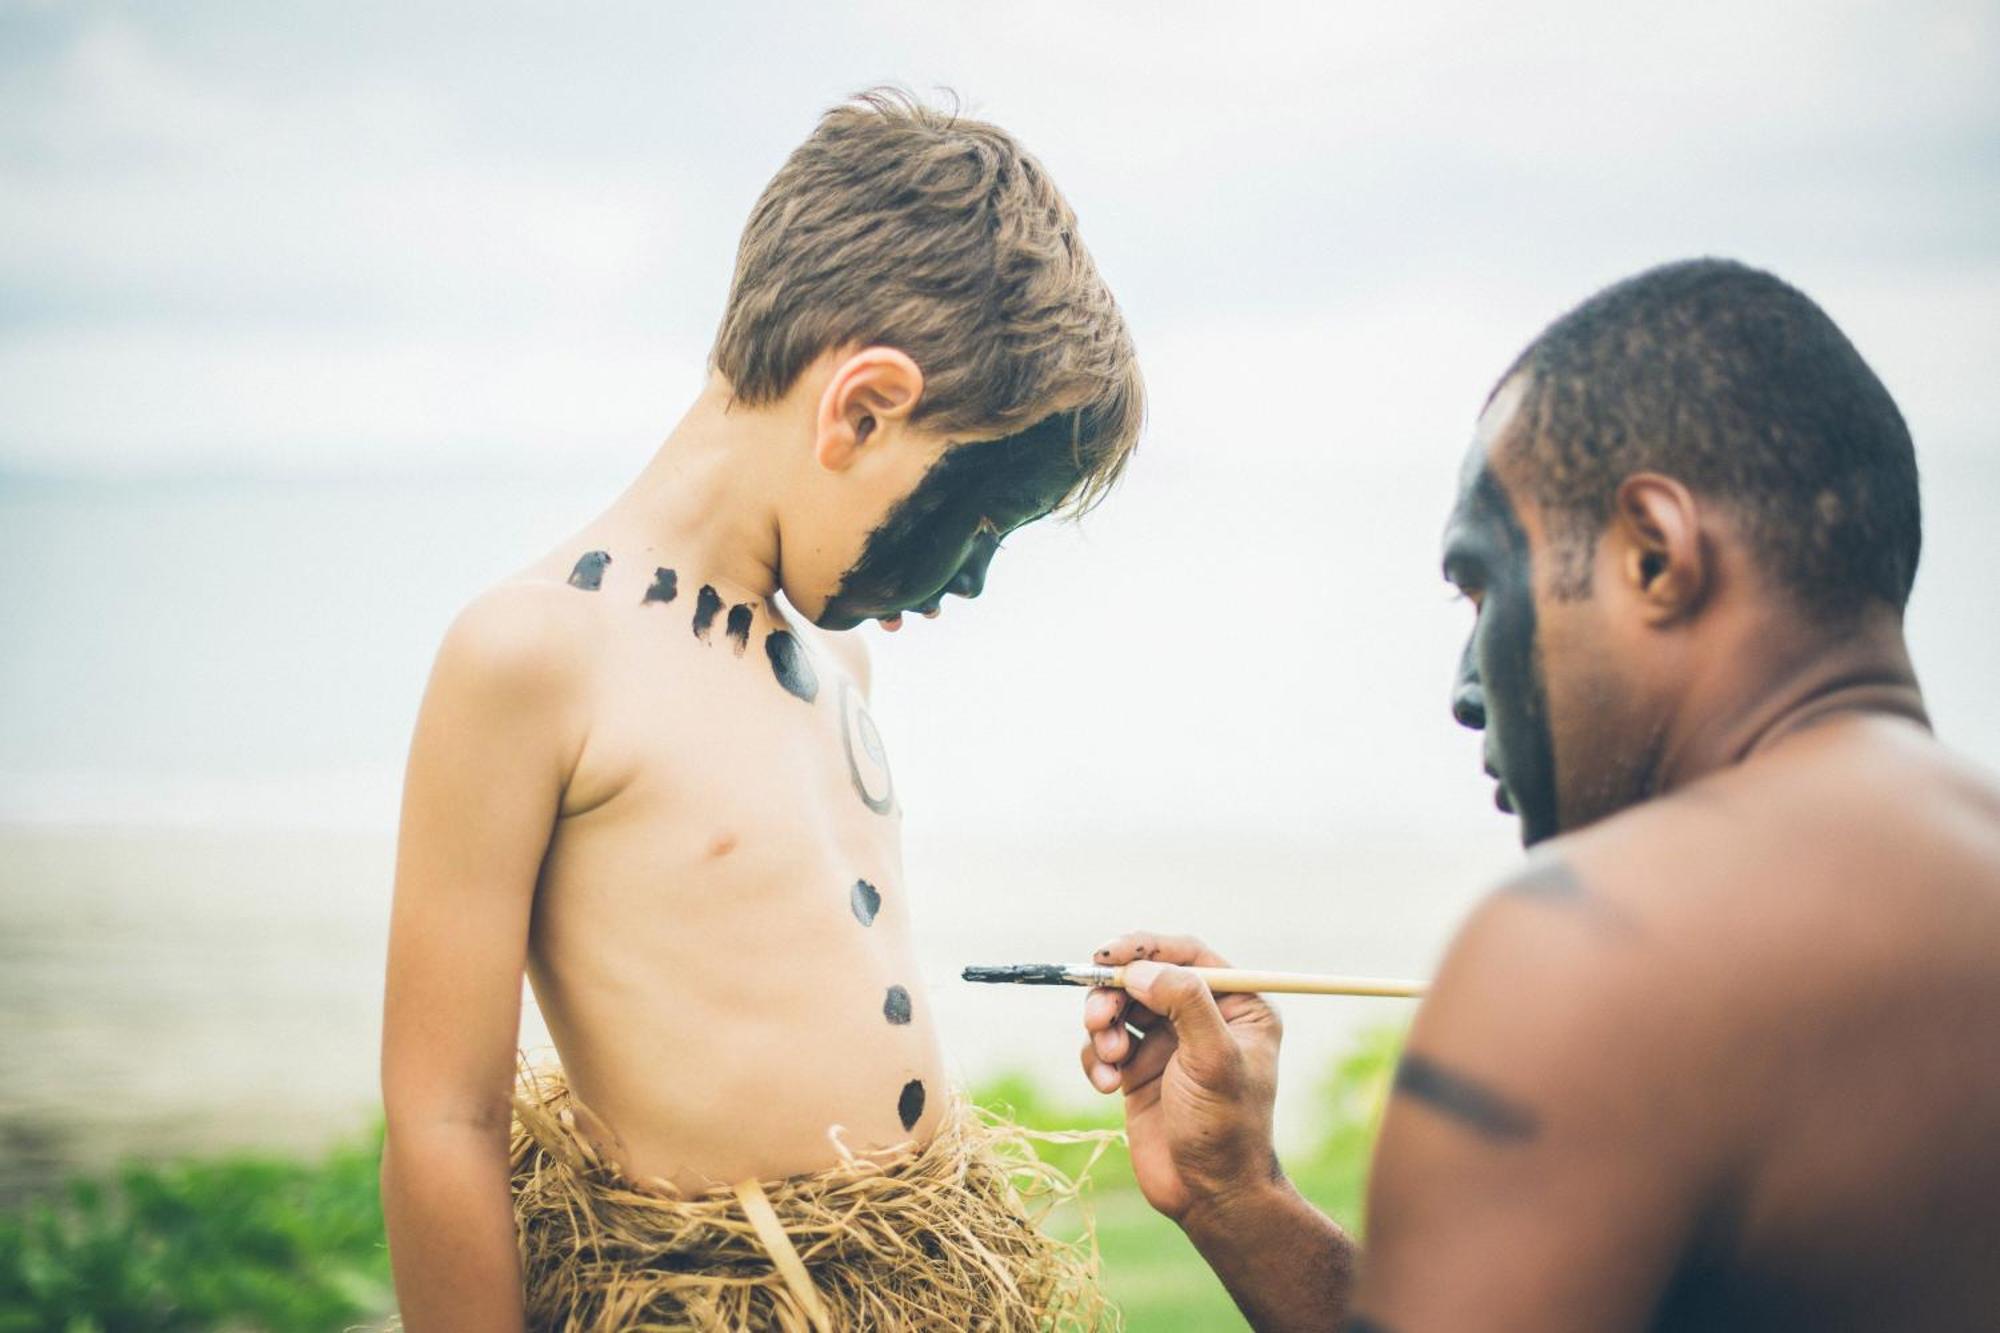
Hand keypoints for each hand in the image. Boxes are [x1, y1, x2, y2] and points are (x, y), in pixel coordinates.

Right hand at [1079, 932, 1283, 1225]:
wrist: (1209, 1196)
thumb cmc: (1226, 1128)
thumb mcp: (1214, 1060)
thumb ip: (1185, 1003)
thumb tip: (1141, 970)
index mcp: (1238, 1005)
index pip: (1188, 954)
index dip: (1144, 948)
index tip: (1107, 956)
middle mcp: (1202, 1018)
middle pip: (1144, 977)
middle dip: (1114, 992)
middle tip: (1098, 1017)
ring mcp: (1169, 1044)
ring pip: (1118, 1007)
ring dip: (1102, 1026)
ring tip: (1110, 1059)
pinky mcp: (1139, 1071)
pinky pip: (1104, 1045)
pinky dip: (1097, 1059)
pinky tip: (1107, 1087)